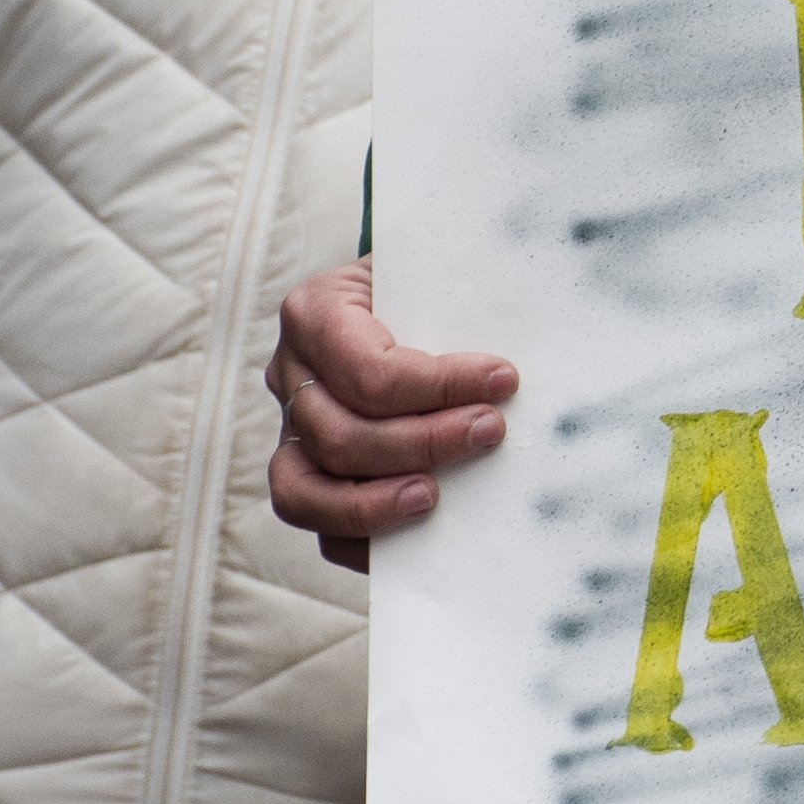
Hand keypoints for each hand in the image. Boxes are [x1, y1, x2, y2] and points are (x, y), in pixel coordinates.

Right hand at [265, 256, 518, 574]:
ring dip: (379, 502)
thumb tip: (512, 361)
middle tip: (491, 431)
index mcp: (314, 313)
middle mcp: (291, 374)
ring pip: (306, 490)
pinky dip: (362, 535)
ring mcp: (291, 428)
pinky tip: (417, 526)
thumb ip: (460, 294)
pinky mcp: (303, 472)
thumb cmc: (424, 285)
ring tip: (439, 495)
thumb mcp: (434, 268)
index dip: (440, 386)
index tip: (504, 380)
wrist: (401, 293)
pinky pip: (314, 523)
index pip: (369, 370)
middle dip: (424, 442)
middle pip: (340, 435)